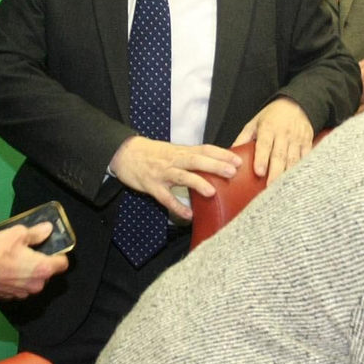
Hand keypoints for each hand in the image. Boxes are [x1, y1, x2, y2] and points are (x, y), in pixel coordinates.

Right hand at [0, 221, 67, 299]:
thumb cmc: (0, 251)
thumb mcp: (18, 234)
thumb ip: (36, 233)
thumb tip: (48, 229)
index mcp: (43, 268)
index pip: (63, 264)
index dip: (59, 255)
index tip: (50, 249)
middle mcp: (37, 284)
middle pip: (47, 273)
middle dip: (40, 264)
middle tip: (28, 253)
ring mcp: (24, 293)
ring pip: (32, 281)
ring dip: (28, 274)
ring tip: (15, 263)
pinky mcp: (11, 297)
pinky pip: (20, 287)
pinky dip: (16, 281)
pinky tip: (6, 272)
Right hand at [108, 136, 241, 219]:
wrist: (124, 152)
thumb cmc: (153, 154)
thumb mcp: (173, 151)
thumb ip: (192, 158)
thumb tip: (216, 165)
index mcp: (181, 151)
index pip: (204, 149)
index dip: (221, 153)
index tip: (238, 158)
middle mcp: (173, 160)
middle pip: (196, 160)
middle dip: (215, 165)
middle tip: (232, 171)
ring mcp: (162, 173)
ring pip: (181, 176)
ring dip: (197, 183)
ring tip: (212, 192)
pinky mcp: (151, 186)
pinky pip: (165, 198)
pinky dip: (176, 206)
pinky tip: (188, 214)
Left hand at [231, 97, 312, 185]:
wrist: (295, 104)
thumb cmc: (271, 117)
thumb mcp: (254, 123)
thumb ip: (243, 139)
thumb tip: (230, 155)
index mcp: (268, 128)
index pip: (264, 145)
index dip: (261, 159)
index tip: (259, 172)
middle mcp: (283, 134)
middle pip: (279, 155)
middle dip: (275, 172)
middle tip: (270, 187)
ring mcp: (297, 138)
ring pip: (293, 159)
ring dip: (288, 174)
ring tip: (283, 188)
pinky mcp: (307, 142)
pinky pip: (306, 157)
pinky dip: (302, 169)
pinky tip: (297, 180)